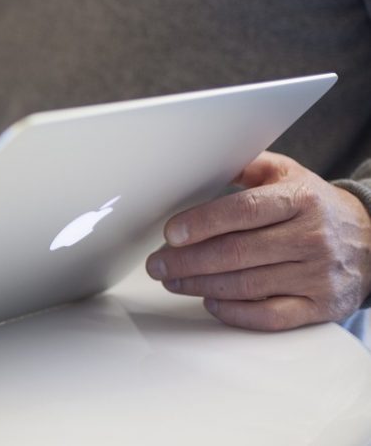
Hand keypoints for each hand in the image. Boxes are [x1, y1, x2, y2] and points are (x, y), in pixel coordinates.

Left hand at [146, 151, 370, 329]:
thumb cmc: (316, 206)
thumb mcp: (288, 174)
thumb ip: (246, 167)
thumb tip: (201, 162)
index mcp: (300, 200)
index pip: (243, 211)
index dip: (202, 223)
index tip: (170, 233)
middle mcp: (311, 238)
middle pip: (237, 252)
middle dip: (187, 260)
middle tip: (157, 264)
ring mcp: (318, 275)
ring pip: (247, 285)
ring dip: (200, 285)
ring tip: (172, 280)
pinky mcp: (321, 306)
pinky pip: (270, 316)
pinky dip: (234, 313)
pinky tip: (210, 302)